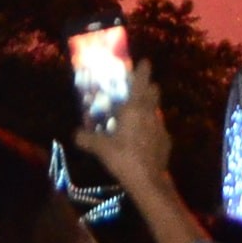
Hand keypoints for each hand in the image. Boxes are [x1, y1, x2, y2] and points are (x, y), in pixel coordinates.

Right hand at [73, 77, 208, 242]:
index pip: (141, 81)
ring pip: (156, 110)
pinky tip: (143, 139)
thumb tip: (75, 134)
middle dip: (148, 88)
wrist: (148, 181)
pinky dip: (151, 129)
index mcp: (135, 108)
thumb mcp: (101, 148)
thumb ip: (86, 138)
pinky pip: (158, 128)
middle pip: (154, 92)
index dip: (143, 70)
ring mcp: (161, 126)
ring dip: (149, 109)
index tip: (144, 61)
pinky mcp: (166, 141)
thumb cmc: (123, 158)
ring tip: (136, 116)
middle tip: (137, 90)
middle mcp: (150, 112)